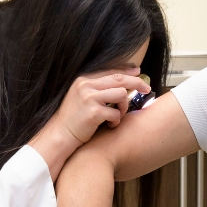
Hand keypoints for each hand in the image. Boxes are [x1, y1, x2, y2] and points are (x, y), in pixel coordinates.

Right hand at [29, 69, 150, 180]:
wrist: (60, 135)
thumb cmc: (74, 118)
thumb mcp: (81, 96)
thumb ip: (97, 88)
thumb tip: (121, 84)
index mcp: (84, 79)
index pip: (111, 71)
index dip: (127, 71)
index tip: (138, 72)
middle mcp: (86, 85)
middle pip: (120, 79)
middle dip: (137, 83)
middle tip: (147, 89)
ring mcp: (89, 98)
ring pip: (121, 94)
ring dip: (123, 107)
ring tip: (118, 116)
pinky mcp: (93, 112)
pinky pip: (116, 114)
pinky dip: (116, 121)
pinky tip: (110, 126)